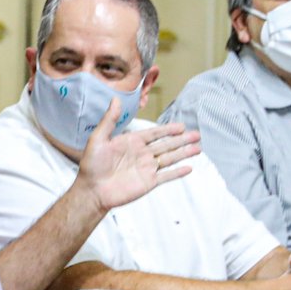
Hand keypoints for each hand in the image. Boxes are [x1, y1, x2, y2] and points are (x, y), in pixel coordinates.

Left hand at [74, 101, 201, 211]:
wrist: (92, 190)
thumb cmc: (92, 165)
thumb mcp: (98, 139)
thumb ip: (109, 120)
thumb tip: (116, 99)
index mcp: (132, 142)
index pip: (154, 134)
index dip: (167, 129)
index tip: (181, 126)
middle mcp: (142, 154)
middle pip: (166, 145)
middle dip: (182, 140)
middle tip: (197, 135)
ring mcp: (146, 169)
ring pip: (169, 159)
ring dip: (184, 153)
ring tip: (198, 148)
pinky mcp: (148, 183)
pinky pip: (166, 176)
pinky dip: (177, 173)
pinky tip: (189, 167)